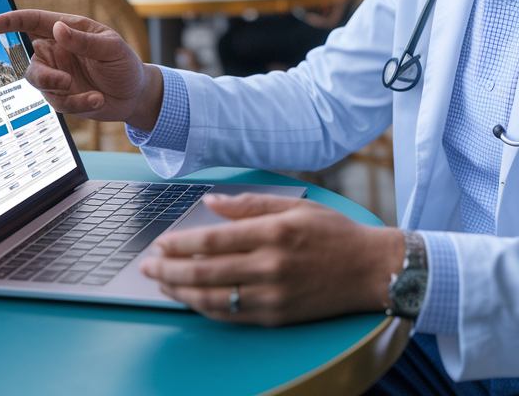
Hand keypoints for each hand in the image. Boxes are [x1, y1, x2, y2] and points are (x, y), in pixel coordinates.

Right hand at [0, 10, 162, 126]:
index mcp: (66, 30)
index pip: (32, 22)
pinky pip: (59, 102)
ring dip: (62, 92)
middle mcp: (56, 52)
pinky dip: (79, 103)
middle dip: (43, 75)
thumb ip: (83, 40)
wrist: (134, 95)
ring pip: (39, 84)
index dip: (9, 21)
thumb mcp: (111, 48)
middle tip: (65, 81)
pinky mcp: (61, 96)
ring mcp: (56, 75)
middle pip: (28, 61)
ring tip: (93, 96)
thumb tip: (57, 29)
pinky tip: (98, 100)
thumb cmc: (124, 64)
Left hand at [142, 193, 404, 326]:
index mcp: (274, 233)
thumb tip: (210, 203)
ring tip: (162, 283)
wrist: (371, 271)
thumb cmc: (335, 234)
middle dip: (170, 269)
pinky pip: (231, 315)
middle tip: (148, 265)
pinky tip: (191, 299)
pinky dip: (205, 308)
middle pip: (206, 271)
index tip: (161, 242)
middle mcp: (272, 266)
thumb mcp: (296, 206)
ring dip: (180, 292)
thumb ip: (250, 204)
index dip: (181, 242)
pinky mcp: (277, 316)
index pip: (214, 240)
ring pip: (213, 298)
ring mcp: (273, 295)